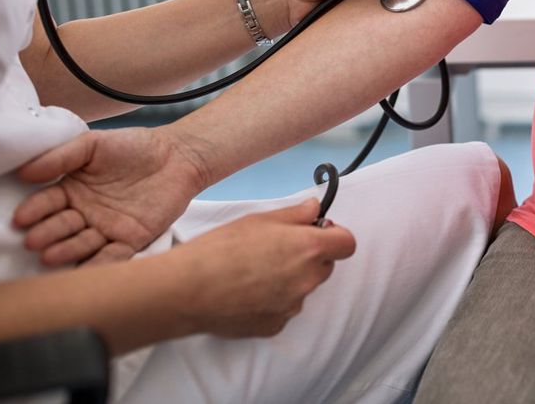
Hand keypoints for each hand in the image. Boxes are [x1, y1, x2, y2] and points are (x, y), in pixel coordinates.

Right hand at [14, 127, 208, 265]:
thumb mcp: (93, 144)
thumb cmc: (132, 147)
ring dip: (67, 251)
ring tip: (50, 256)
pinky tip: (86, 271)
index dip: (34, 210)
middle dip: (47, 234)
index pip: (47, 203)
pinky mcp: (132, 240)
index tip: (21, 219)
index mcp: (72, 191)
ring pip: (83, 244)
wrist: (177, 156)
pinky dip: (100, 264)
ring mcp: (107, 229)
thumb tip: (24, 172)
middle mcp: (85, 213)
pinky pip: (114, 255)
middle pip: (62, 226)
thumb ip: (61, 157)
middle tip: (33, 242)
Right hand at [172, 200, 355, 337]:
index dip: (335, 236)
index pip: (347, 244)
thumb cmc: (221, 249)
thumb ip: (295, 215)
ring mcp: (292, 306)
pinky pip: (283, 309)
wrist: (188, 290)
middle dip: (309, 257)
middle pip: (325, 266)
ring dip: (290, 280)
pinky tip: (245, 292)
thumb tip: (314, 209)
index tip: (317, 232)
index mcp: (309, 248)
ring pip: (302, 288)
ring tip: (254, 271)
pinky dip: (272, 301)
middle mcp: (307, 280)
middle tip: (277, 249)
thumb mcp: (259, 219)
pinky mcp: (275, 326)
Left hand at [246, 0, 408, 37]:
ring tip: (402, 28)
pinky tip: (382, 39)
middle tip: (416, 14)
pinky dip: (374, 37)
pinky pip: (368, 35)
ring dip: (389, 23)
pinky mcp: (350, 29)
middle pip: (396, 0)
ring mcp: (358, 10)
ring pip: (383, 20)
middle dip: (405, 7)